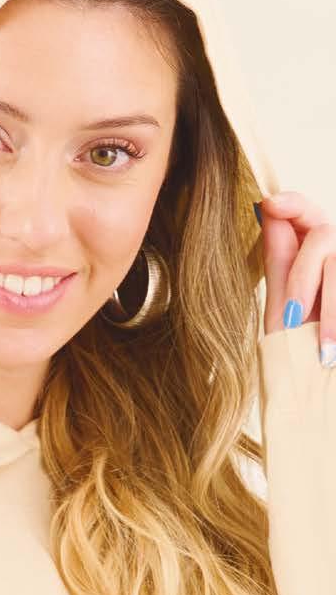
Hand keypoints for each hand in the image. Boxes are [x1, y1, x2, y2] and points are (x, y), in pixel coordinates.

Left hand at [258, 190, 335, 365]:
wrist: (322, 392)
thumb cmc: (299, 353)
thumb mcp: (283, 308)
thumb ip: (280, 261)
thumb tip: (264, 207)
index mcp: (315, 253)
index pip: (306, 211)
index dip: (292, 203)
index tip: (271, 204)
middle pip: (324, 237)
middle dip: (303, 279)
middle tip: (291, 318)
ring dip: (330, 312)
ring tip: (324, 351)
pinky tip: (334, 352)